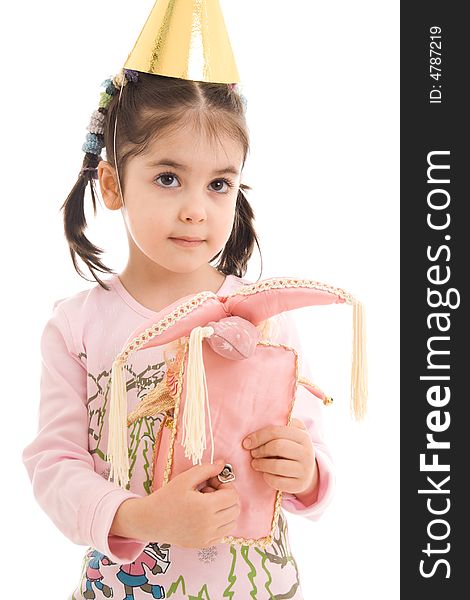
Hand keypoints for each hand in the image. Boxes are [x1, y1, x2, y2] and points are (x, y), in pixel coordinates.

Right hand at [111, 460, 240, 547]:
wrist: (150, 521)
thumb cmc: (166, 498)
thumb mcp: (185, 479)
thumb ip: (207, 470)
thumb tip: (222, 465)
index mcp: (206, 508)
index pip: (233, 496)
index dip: (225, 486)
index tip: (212, 483)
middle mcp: (210, 525)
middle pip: (235, 509)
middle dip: (226, 497)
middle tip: (209, 492)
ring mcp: (207, 537)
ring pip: (232, 523)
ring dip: (225, 511)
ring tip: (207, 504)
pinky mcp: (203, 544)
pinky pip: (223, 533)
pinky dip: (219, 523)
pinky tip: (204, 516)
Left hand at [242, 418, 318, 498]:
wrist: (307, 472)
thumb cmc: (292, 449)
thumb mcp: (291, 434)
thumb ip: (279, 425)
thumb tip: (256, 422)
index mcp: (302, 436)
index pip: (276, 431)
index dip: (258, 436)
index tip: (247, 442)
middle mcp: (306, 452)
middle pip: (276, 447)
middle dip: (260, 450)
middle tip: (253, 453)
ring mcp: (304, 470)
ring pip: (276, 466)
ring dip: (261, 464)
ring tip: (255, 463)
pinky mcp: (299, 485)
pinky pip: (277, 481)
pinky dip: (267, 477)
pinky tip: (265, 474)